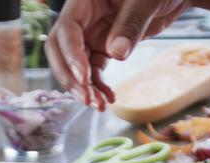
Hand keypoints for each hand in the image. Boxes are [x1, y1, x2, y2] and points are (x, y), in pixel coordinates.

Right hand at [46, 0, 190, 108]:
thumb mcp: (147, 1)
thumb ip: (131, 23)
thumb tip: (115, 53)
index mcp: (86, 0)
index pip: (67, 28)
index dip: (71, 54)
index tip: (84, 76)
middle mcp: (84, 18)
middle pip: (61, 50)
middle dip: (70, 76)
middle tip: (86, 97)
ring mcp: (92, 34)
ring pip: (76, 65)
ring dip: (83, 87)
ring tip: (98, 105)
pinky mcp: (103, 47)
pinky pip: (94, 71)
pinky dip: (98, 87)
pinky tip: (108, 99)